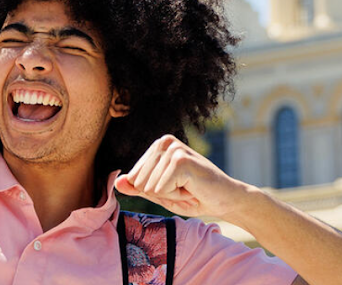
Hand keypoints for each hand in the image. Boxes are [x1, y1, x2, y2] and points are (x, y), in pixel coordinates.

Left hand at [115, 134, 254, 220]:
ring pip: (150, 187)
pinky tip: (192, 189)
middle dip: (161, 193)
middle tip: (185, 189)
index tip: (177, 186)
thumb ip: (139, 187)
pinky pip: (161, 189)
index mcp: (158, 146)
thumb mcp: (161, 193)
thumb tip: (117, 182)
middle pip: (140, 182)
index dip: (154, 190)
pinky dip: (176, 196)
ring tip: (189, 188)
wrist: (225, 200)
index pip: (134, 178)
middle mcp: (165, 142)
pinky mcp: (180, 160)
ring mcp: (173, 149)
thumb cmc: (195, 195)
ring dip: (170, 195)